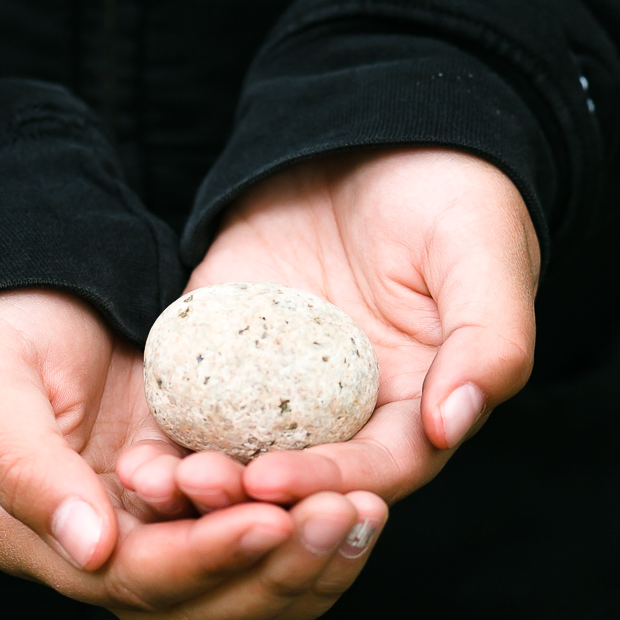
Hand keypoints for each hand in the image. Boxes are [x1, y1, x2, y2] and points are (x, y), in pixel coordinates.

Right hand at [0, 289, 385, 619]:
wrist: (15, 291)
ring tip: (365, 514)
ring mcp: (157, 533)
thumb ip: (28, 469)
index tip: (271, 519)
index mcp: (43, 543)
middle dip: (279, 567)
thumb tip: (94, 550)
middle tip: (345, 514)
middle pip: (205, 606)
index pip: (139, 580)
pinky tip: (361, 497)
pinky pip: (264, 542)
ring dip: (309, 563)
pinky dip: (310, 532)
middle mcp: (105, 557)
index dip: (207, 557)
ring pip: (244, 590)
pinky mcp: (199, 504)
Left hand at [118, 148, 537, 514]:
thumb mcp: (483, 255)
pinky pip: (194, 399)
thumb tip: (451, 425)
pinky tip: (133, 450)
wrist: (380, 124)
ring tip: (153, 480)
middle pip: (300, 477)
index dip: (326, 485)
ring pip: (240, 453)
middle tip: (198, 488)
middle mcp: (347, 411)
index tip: (271, 483)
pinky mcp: (227, 349)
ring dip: (198, 477)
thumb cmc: (452, 190)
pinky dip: (166, 432)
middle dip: (247, 495)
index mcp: (418, 406)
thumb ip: (487, 342)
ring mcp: (281, 386)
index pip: (376, 470)